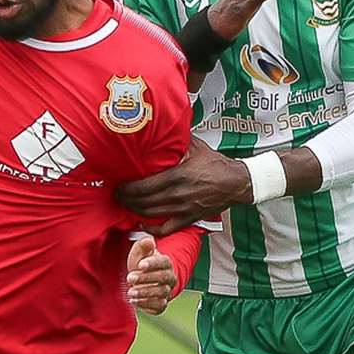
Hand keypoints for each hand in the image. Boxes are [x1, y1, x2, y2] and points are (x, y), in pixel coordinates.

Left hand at [117, 137, 249, 232]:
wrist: (236, 183)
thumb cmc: (216, 164)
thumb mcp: (196, 147)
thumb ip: (178, 139)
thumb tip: (165, 125)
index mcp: (177, 176)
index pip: (144, 186)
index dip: (128, 188)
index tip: (119, 185)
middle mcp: (177, 195)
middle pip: (143, 202)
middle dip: (126, 200)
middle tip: (117, 195)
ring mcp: (183, 209)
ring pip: (151, 214)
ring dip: (134, 211)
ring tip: (125, 205)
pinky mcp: (189, 219)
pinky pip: (166, 228)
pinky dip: (151, 228)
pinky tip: (142, 223)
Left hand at [126, 235, 176, 314]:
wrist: (141, 282)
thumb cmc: (141, 265)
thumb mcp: (139, 253)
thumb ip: (143, 246)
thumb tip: (148, 241)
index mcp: (165, 263)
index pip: (163, 262)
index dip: (152, 263)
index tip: (140, 265)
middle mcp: (169, 278)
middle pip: (163, 278)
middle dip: (146, 278)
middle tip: (130, 278)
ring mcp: (166, 292)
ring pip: (161, 293)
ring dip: (144, 293)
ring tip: (130, 291)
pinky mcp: (161, 304)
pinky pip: (158, 306)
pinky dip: (146, 304)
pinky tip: (134, 301)